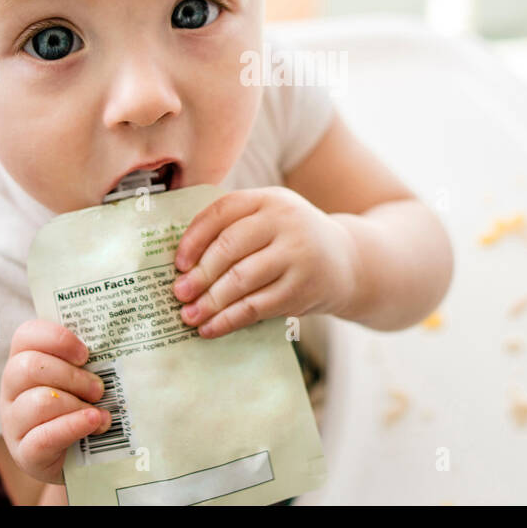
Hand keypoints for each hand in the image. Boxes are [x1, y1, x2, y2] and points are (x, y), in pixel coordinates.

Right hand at [0, 320, 110, 483]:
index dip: (57, 339)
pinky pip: (44, 437)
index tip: (85, 354)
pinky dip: (74, 427)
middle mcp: (11, 388)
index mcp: (23, 359)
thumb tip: (126, 334)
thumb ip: (91, 356)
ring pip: (40, 402)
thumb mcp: (82, 376)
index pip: (27, 334)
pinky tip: (95, 423)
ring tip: (98, 411)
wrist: (77, 456)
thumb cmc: (80, 404)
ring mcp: (13, 422)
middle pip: (30, 367)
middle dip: (73, 376)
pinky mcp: (24, 453)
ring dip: (77, 405)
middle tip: (98, 389)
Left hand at [172, 187, 359, 338]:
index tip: (178, 262)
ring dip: (209, 301)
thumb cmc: (293, 240)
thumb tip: (182, 263)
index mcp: (270, 199)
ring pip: (241, 280)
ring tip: (189, 315)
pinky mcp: (301, 289)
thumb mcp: (271, 218)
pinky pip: (256, 307)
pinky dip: (229, 320)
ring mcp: (296, 255)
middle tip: (178, 293)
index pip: (223, 211)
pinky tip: (211, 328)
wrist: (348, 261)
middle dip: (199, 274)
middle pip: (229, 246)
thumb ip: (235, 227)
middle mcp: (285, 222)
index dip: (194, 237)